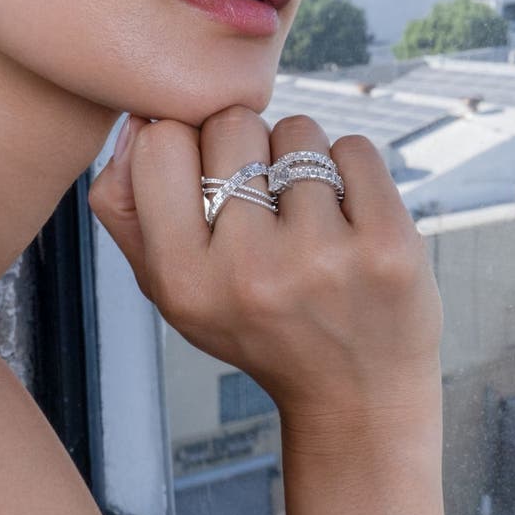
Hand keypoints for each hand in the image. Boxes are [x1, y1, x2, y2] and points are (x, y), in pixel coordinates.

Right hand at [87, 106, 443, 450]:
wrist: (355, 393)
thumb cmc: (253, 324)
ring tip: (306, 215)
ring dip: (301, 158)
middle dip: (247, 146)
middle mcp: (249, 270)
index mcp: (183, 280)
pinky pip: (355, 148)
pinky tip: (347, 218)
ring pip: (297, 131)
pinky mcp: (387, 245)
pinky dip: (351, 170)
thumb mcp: (168, 288)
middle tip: (262, 199)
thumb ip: (126, 207)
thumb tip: (138, 120)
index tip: (206, 176)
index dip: (185, 143)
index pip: (160, 142)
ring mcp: (323, 257)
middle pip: (231, 123)